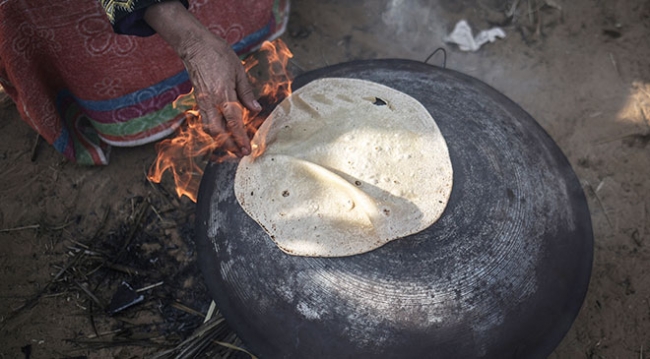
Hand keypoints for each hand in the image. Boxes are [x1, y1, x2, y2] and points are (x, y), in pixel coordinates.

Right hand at [144, 1, 258, 155]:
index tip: (246, 149)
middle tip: (241, 153)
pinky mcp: (199, 100)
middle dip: (229, 145)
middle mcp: (210, 101)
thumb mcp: (238, 71)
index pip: (233, 121)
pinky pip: (205, 121)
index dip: (240, 137)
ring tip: (233, 148)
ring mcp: (202, 102)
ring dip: (221, 141)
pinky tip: (223, 134)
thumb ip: (247, 93)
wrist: (195, 45)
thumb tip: (256, 110)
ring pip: (209, 128)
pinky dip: (214, 131)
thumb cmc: (218, 54)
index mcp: (223, 93)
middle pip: (218, 131)